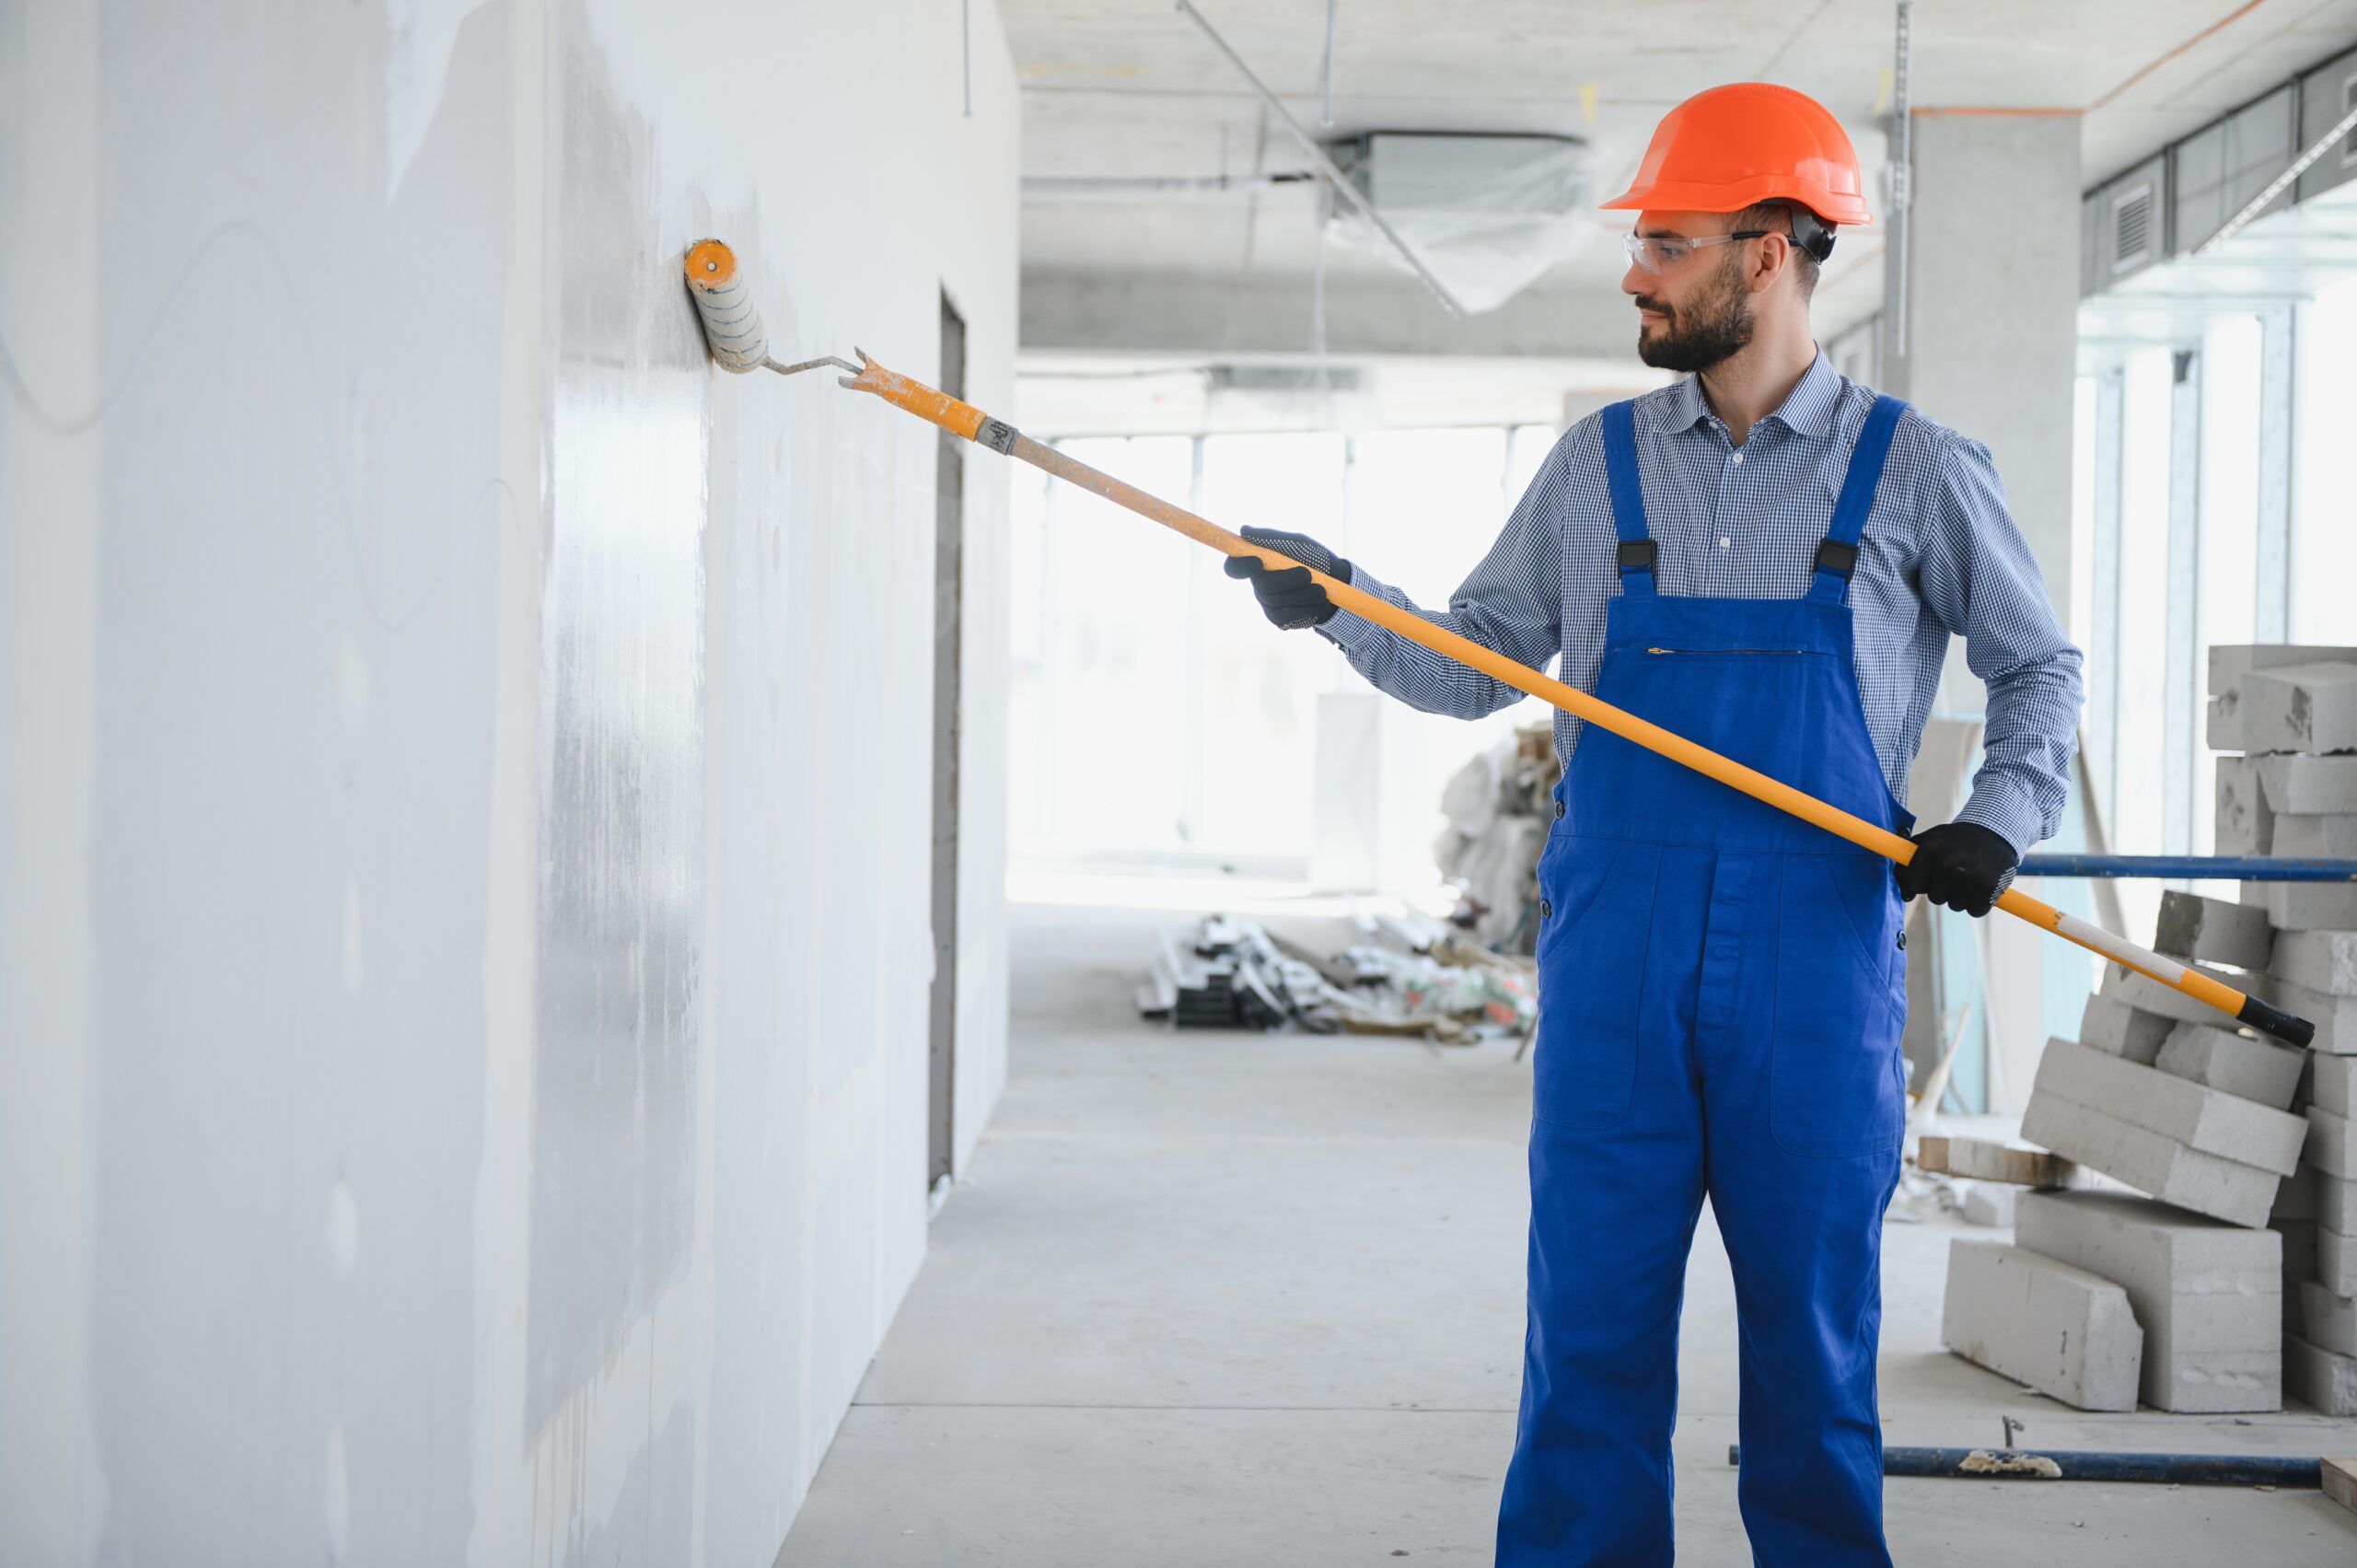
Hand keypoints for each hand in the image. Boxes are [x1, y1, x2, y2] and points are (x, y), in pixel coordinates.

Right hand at [1224, 526, 1350, 629]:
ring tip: (1322, 591)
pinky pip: (1287, 618)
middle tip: (1308, 575)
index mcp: (1258, 563)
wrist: (1336, 582)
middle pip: (1263, 587)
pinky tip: (1320, 603)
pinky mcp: (1279, 619)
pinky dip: (1307, 609)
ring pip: (1278, 603)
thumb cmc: (1314, 558)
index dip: (1240, 566)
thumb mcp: (1297, 542)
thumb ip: (1271, 539)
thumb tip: (1244, 531)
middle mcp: (1258, 584)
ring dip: (1303, 596)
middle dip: (1288, 581)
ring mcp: (1267, 603)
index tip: (1258, 562)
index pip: (1234, 567)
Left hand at [1895, 822, 2018, 916]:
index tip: (1931, 874)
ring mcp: (1970, 877)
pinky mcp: (1990, 889)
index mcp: (1929, 850)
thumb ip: (1908, 865)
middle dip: (1944, 888)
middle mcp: (1948, 864)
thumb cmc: (1955, 840)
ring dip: (1961, 895)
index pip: (1913, 885)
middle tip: (1956, 870)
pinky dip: (1978, 903)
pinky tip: (1981, 885)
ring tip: (1969, 875)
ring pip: (1955, 905)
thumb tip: (1906, 896)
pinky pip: (1974, 910)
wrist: (1995, 832)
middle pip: (1935, 898)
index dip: (1922, 882)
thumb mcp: (1928, 841)